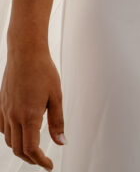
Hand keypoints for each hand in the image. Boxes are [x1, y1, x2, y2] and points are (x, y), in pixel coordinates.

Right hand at [0, 49, 64, 169]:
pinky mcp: (1, 104)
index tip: (49, 166)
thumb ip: (57, 121)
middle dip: (31, 159)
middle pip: (18, 149)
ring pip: (9, 140)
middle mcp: (14, 116)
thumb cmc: (43, 70)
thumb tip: (61, 142)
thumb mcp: (56, 95)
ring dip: (20, 149)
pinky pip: (2, 128)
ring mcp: (5, 111)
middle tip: (42, 160)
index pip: (32, 149)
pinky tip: (19, 133)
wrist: (25, 51)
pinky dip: (10, 136)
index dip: (40, 161)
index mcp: (29, 115)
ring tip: (33, 149)